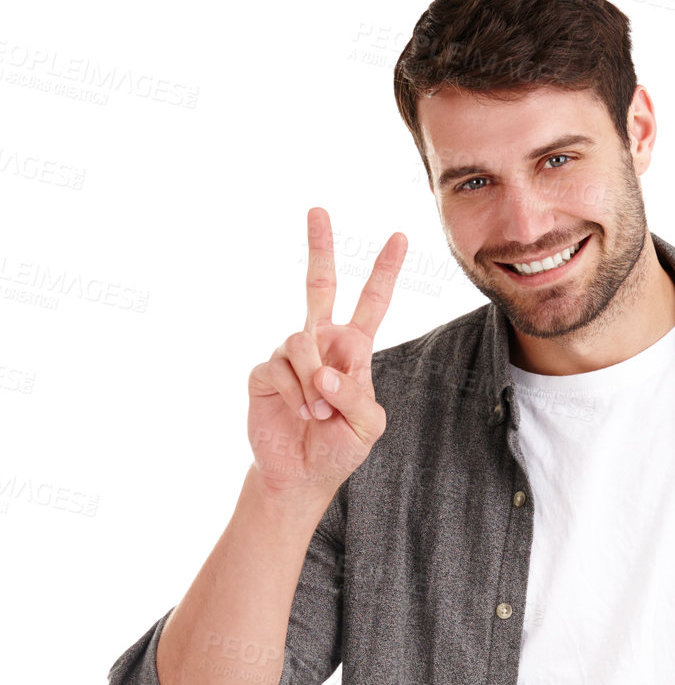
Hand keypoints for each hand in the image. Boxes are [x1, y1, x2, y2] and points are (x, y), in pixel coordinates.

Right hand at [247, 208, 406, 499]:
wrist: (302, 475)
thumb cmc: (339, 447)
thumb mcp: (367, 425)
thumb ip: (355, 394)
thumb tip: (322, 371)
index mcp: (352, 350)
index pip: (371, 303)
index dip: (384, 272)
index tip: (398, 237)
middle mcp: (319, 342)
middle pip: (319, 284)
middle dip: (320, 247)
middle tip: (317, 210)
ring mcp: (289, 355)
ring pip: (302, 343)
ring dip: (314, 383)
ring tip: (318, 414)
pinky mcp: (265, 372)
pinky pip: (281, 369)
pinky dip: (296, 395)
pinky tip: (299, 414)